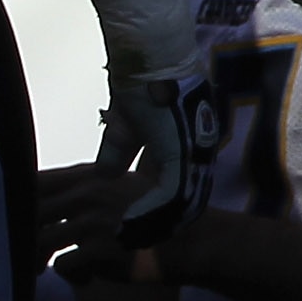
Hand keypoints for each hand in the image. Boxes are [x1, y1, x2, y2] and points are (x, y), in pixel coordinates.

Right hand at [101, 66, 224, 247]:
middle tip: (135, 244)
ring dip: (155, 225)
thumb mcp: (124, 126)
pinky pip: (170, 194)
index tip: (138, 228)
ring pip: (181, 204)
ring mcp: (194, 153)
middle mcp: (197, 152)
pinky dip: (150, 212)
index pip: (179, 189)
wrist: (147, 56)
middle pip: (185, 203)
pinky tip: (129, 223)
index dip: (161, 213)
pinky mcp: (183, 152)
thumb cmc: (137, 82)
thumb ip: (117, 151)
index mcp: (187, 147)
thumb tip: (104, 176)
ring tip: (131, 240)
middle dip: (160, 226)